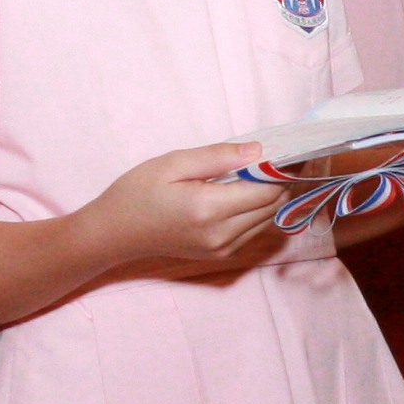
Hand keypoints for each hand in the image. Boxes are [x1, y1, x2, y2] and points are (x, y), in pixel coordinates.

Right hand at [80, 140, 288, 270]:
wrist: (116, 232)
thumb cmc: (139, 191)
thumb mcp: (174, 162)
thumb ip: (219, 156)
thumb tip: (259, 151)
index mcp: (210, 209)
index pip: (267, 189)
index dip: (283, 169)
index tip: (287, 148)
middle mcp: (222, 235)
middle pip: (272, 205)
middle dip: (280, 180)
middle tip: (278, 155)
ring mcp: (222, 249)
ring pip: (267, 219)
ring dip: (270, 195)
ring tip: (262, 171)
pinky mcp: (220, 255)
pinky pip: (253, 230)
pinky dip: (257, 209)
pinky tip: (245, 191)